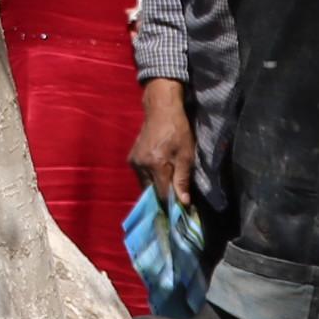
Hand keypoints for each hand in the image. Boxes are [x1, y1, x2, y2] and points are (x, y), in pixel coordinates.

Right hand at [133, 79, 196, 207]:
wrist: (161, 110)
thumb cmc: (177, 131)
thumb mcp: (186, 155)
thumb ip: (182, 180)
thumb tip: (184, 202)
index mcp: (155, 165)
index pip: (162, 194)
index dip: (173, 203)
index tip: (182, 208)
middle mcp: (140, 165)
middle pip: (151, 192)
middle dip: (164, 196)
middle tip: (178, 197)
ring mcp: (134, 161)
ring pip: (146, 184)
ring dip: (157, 188)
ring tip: (170, 185)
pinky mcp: (132, 158)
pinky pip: (142, 176)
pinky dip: (151, 179)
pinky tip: (161, 175)